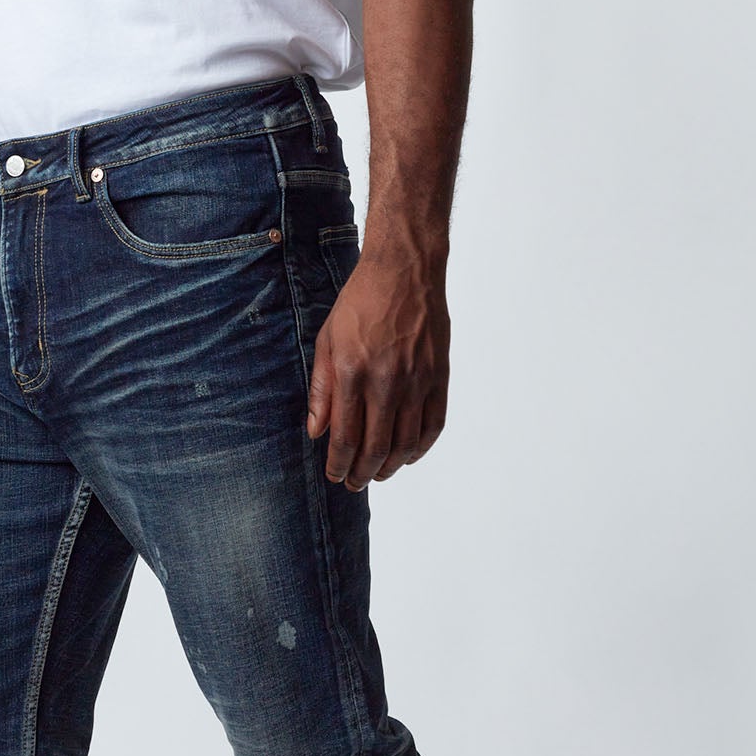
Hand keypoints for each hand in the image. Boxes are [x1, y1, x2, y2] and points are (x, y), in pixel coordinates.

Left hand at [306, 254, 448, 488]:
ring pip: (406, 444)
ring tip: (378, 474)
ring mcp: (417, 381)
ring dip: (390, 467)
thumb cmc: (361, 303)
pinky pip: (433, 425)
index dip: (338, 465)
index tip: (334, 476)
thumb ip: (321, 389)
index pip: (345, 437)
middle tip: (354, 484)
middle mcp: (386, 382)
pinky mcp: (439, 377)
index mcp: (353, 373)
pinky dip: (421, 448)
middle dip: (362, 474)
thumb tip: (316, 431)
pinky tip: (408, 455)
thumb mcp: (327, 341)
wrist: (405, 271)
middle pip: (376, 448)